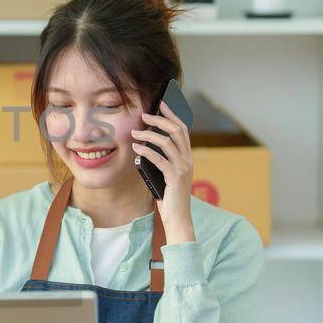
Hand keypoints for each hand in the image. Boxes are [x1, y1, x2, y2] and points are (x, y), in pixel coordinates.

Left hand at [132, 102, 194, 243]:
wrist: (178, 218)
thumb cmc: (169, 196)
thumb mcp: (166, 173)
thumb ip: (162, 159)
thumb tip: (146, 142)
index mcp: (187, 157)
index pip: (183, 129)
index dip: (172, 115)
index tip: (162, 103)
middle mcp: (188, 160)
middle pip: (176, 131)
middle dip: (159, 120)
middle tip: (144, 115)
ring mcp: (183, 168)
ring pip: (167, 142)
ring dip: (149, 134)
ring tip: (134, 132)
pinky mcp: (175, 177)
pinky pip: (159, 159)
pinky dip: (146, 151)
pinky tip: (136, 147)